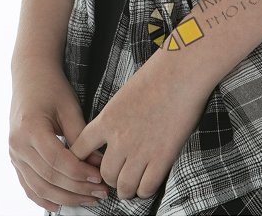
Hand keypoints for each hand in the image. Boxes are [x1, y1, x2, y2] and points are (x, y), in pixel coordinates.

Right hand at [9, 60, 108, 211]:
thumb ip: (82, 137)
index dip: (79, 172)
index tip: (99, 177)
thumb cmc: (52, 87)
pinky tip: (61, 205)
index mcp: (30, 129)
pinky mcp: (16, 159)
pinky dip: (45, 199)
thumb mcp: (69, 107)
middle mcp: (17, 145)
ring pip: (39, 187)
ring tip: (89, 200)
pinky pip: (29, 186)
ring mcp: (14, 154)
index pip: (57, 161)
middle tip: (100, 193)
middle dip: (77, 189)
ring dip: (65, 198)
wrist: (30, 75)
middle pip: (49, 178)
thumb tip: (99, 163)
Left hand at [68, 51, 211, 201]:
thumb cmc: (158, 74)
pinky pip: (146, 187)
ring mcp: (140, 150)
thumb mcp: (124, 94)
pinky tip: (148, 183)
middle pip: (104, 174)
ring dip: (127, 189)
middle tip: (119, 176)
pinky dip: (145, 190)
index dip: (81, 162)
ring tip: (132, 186)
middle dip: (111, 179)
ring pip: (123, 186)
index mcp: (107, 119)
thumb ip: (115, 117)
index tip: (87, 166)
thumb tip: (113, 133)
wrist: (181, 71)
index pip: (80, 149)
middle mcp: (120, 138)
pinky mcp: (162, 157)